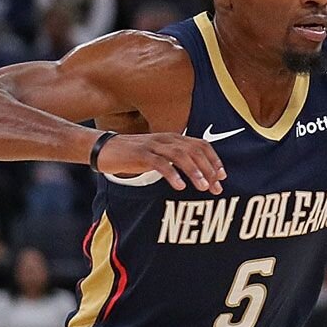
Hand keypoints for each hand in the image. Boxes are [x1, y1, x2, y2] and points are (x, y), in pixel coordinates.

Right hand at [95, 132, 225, 193]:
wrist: (104, 149)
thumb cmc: (135, 155)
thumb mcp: (160, 155)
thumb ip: (177, 160)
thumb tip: (199, 174)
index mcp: (174, 138)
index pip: (201, 144)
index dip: (214, 159)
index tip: (222, 177)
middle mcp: (166, 139)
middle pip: (194, 151)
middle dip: (208, 169)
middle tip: (216, 188)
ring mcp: (153, 145)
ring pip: (180, 155)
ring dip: (194, 171)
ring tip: (203, 187)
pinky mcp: (140, 154)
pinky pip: (159, 163)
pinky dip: (171, 174)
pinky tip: (179, 186)